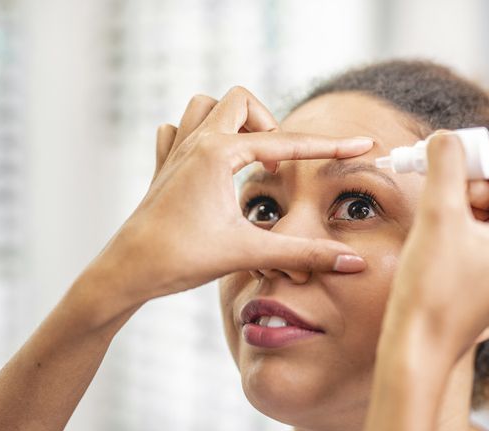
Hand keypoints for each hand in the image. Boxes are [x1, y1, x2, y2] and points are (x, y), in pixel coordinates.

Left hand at [80, 87, 372, 320]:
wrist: (127, 270)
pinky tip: (207, 164)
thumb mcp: (249, 252)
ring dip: (232, 122)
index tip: (361, 144)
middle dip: (268, 124)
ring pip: (206, 106)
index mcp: (219, 154)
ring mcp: (175, 151)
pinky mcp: (162, 167)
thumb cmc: (181, 258)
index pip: (287, 143)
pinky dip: (197, 135)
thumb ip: (304, 254)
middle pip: (241, 101)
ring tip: (246, 156)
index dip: (329, 146)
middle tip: (276, 164)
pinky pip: (178, 129)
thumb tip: (352, 262)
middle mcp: (196, 142)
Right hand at [383, 132, 488, 362]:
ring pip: (485, 216)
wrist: (416, 348)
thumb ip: (444, 166)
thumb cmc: (432, 288)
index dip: (480, 153)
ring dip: (456, 200)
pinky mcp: (487, 283)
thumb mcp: (438, 216)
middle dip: (465, 177)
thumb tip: (446, 136)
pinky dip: (454, 224)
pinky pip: (476, 239)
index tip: (446, 144)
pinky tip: (429, 229)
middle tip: (429, 170)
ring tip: (426, 201)